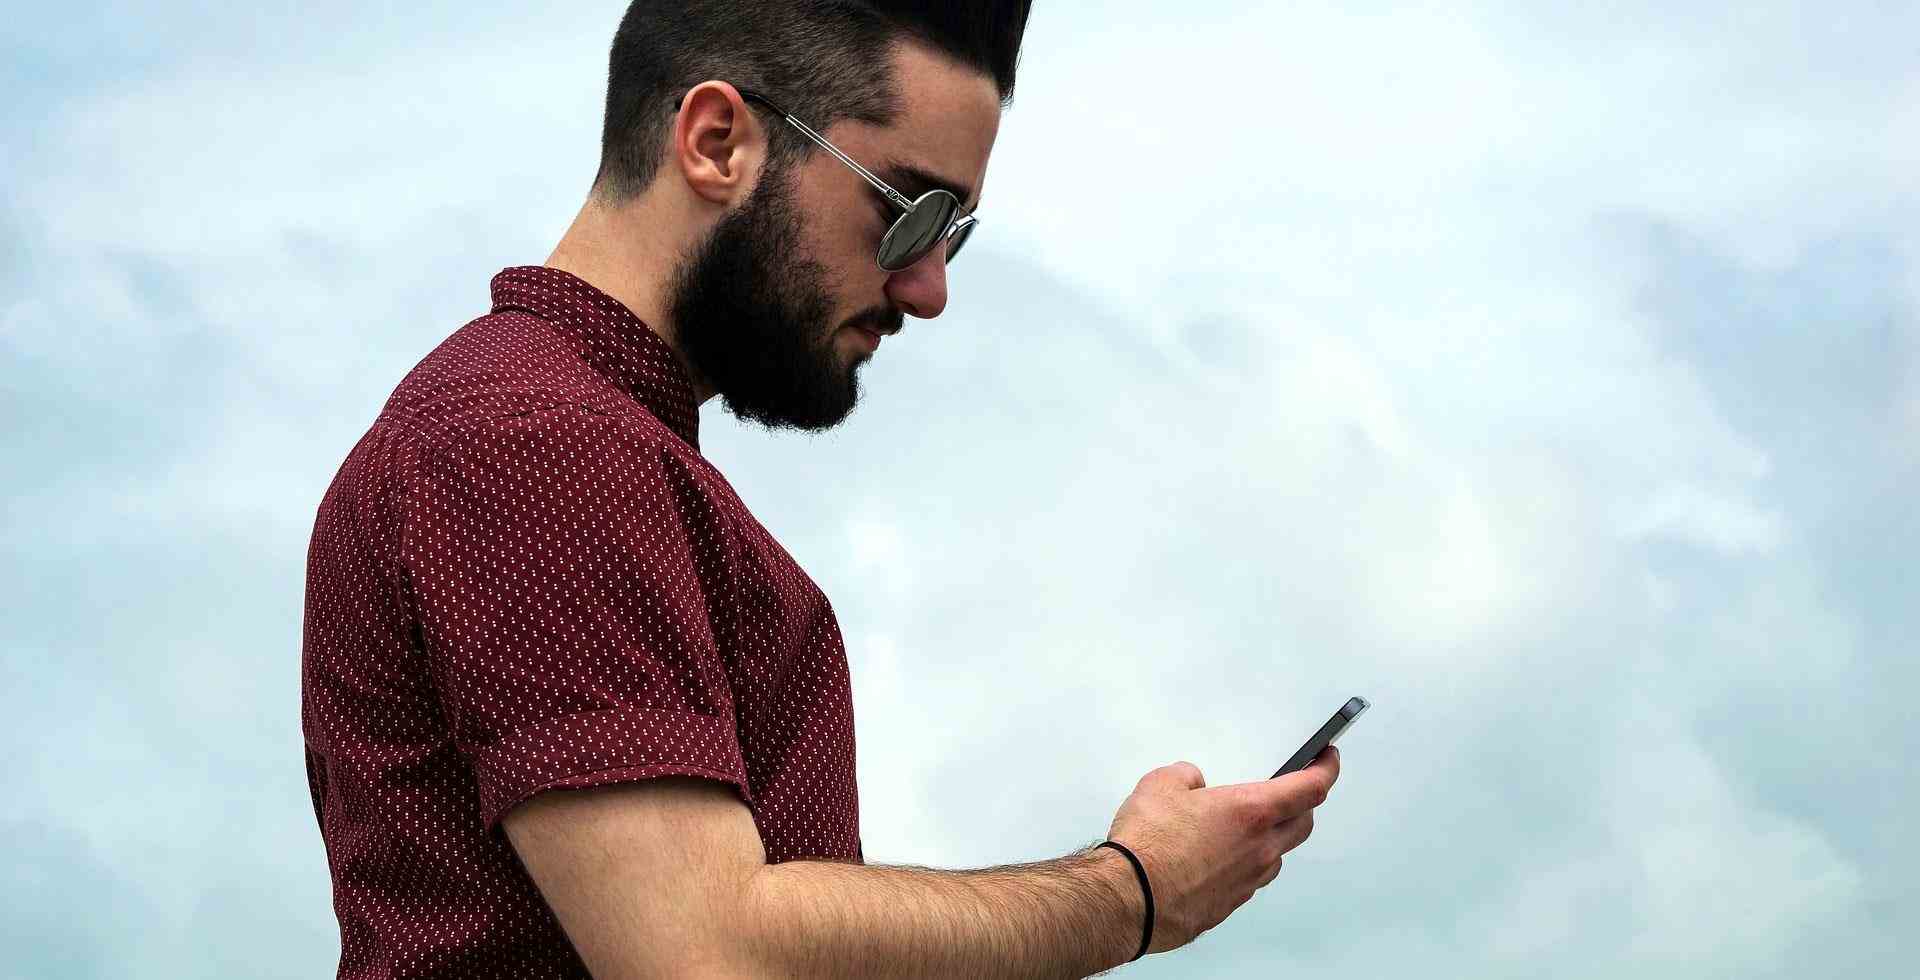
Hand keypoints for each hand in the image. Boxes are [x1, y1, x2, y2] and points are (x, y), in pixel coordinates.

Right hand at [1105, 746, 1338, 954]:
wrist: (1130, 899)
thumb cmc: (1148, 847)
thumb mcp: (1161, 784)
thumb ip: (1186, 776)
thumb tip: (1191, 781)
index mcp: (1251, 811)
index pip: (1311, 787)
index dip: (1326, 768)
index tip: (1328, 758)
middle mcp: (1259, 848)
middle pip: (1304, 823)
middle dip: (1304, 803)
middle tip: (1294, 790)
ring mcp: (1248, 880)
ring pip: (1277, 855)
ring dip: (1272, 837)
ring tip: (1244, 827)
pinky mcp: (1230, 904)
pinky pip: (1251, 879)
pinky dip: (1245, 863)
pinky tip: (1218, 857)